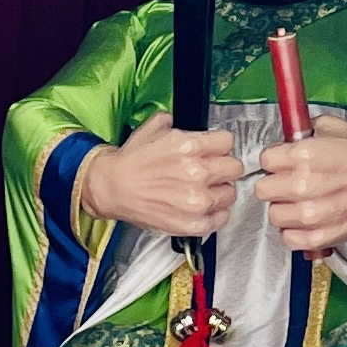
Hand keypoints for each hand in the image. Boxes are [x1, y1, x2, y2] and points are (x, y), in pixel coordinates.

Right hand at [79, 113, 239, 239]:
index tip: (215, 150)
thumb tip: (188, 124)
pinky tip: (203, 208)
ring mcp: (196, 201)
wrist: (112, 188)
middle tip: (213, 171)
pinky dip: (215, 214)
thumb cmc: (131, 162)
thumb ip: (176, 123)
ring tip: (205, 190)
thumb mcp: (152, 129)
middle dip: (224, 167)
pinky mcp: (191, 223)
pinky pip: (220, 218)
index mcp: (189, 146)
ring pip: (230, 193)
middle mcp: (196, 172)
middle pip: (234, 168)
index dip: (220, 145)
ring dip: (220, 191)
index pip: (227, 142)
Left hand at [258, 117, 346, 257]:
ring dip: (284, 209)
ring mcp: (313, 214)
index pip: (265, 160)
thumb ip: (303, 131)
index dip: (274, 160)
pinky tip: (306, 221)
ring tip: (300, 202)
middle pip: (264, 190)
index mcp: (306, 154)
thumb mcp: (332, 128)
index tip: (282, 163)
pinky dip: (295, 232)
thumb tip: (284, 137)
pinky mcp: (322, 237)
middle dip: (275, 184)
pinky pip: (289, 238)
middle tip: (289, 183)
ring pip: (275, 215)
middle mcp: (306, 184)